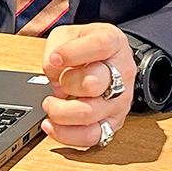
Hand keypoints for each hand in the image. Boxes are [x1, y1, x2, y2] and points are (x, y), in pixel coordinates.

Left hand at [39, 23, 136, 147]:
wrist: (110, 60)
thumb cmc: (88, 47)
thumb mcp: (70, 34)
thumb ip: (56, 47)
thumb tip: (51, 71)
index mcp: (114, 43)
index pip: (100, 46)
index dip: (73, 53)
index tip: (55, 58)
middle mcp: (122, 72)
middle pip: (93, 84)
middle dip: (66, 84)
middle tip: (56, 83)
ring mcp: (119, 100)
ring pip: (89, 114)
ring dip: (61, 113)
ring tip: (50, 105)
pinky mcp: (113, 122)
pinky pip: (91, 136)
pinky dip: (67, 135)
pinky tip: (52, 125)